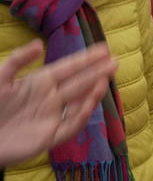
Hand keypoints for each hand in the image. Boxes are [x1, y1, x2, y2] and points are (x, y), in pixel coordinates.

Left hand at [0, 41, 115, 166]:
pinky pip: (71, 125)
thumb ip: (17, 60)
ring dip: (93, 92)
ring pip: (79, 103)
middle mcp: (51, 98)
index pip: (68, 67)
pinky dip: (82, 115)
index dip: (86, 58)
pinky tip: (89, 103)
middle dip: (97, 72)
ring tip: (104, 79)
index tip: (103, 49)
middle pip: (79, 83)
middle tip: (114, 62)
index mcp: (40, 82)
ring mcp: (52, 117)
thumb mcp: (0, 79)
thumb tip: (39, 44)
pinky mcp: (50, 137)